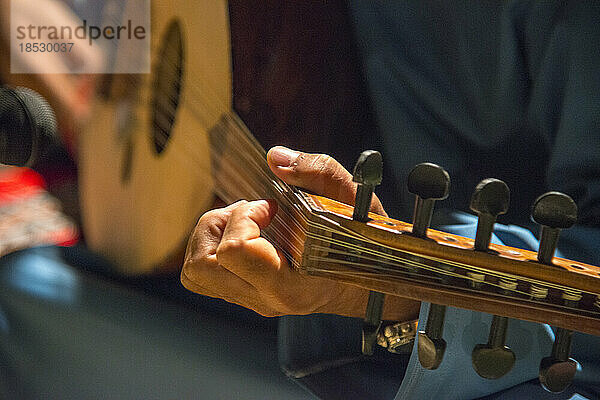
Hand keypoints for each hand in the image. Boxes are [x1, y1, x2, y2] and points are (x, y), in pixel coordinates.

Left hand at [181, 147, 419, 318]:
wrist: (366, 285)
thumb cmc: (361, 244)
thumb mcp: (353, 201)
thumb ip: (318, 174)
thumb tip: (274, 158)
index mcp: (289, 285)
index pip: (234, 253)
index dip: (243, 218)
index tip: (270, 208)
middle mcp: (264, 298)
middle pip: (200, 265)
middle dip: (217, 225)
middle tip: (250, 212)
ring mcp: (251, 300)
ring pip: (194, 272)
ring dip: (211, 235)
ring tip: (245, 220)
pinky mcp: (243, 294)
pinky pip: (205, 274)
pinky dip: (215, 245)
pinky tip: (247, 232)